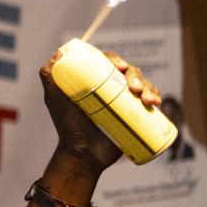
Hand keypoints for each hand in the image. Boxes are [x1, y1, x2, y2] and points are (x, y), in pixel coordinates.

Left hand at [40, 48, 160, 173]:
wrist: (84, 153)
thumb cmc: (68, 126)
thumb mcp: (55, 99)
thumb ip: (49, 77)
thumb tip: (58, 53)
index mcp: (94, 80)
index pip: (107, 62)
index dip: (116, 59)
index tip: (120, 66)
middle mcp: (110, 87)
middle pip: (128, 71)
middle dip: (135, 75)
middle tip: (133, 88)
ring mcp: (124, 101)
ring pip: (142, 85)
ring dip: (149, 87)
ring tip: (147, 100)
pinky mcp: (136, 114)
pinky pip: (150, 101)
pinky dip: (156, 98)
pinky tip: (155, 103)